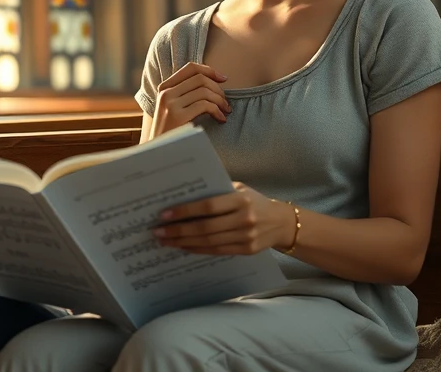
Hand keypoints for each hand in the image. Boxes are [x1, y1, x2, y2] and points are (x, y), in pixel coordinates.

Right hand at [149, 62, 230, 138]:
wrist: (158, 153)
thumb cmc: (172, 132)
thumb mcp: (175, 109)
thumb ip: (187, 94)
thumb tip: (214, 81)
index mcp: (164, 88)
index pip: (190, 68)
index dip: (210, 70)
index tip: (224, 79)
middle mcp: (166, 93)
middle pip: (200, 79)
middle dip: (218, 89)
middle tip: (226, 103)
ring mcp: (170, 104)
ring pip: (205, 91)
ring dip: (220, 101)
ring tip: (225, 111)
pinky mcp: (178, 116)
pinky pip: (205, 105)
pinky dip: (217, 111)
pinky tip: (220, 119)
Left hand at [152, 182, 293, 255]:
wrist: (282, 223)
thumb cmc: (254, 201)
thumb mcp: (239, 189)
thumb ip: (217, 191)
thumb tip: (184, 192)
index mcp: (241, 200)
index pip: (208, 206)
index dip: (185, 211)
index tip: (164, 214)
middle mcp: (244, 219)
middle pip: (205, 227)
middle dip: (178, 230)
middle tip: (158, 232)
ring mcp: (246, 237)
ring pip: (208, 242)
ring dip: (183, 242)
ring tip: (166, 241)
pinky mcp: (246, 250)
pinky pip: (216, 251)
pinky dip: (198, 249)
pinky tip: (183, 247)